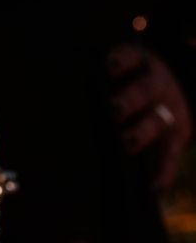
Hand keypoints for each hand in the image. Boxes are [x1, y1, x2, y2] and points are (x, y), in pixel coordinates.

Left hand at [107, 42, 192, 190]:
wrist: (173, 93)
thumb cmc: (131, 80)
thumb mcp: (127, 68)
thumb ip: (104, 75)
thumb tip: (65, 81)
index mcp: (142, 64)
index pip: (132, 57)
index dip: (122, 60)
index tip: (109, 66)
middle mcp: (158, 87)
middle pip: (145, 91)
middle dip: (130, 100)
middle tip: (113, 109)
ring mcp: (169, 113)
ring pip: (158, 122)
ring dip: (142, 132)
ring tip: (127, 143)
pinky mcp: (177, 140)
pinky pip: (171, 157)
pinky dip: (163, 173)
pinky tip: (153, 186)